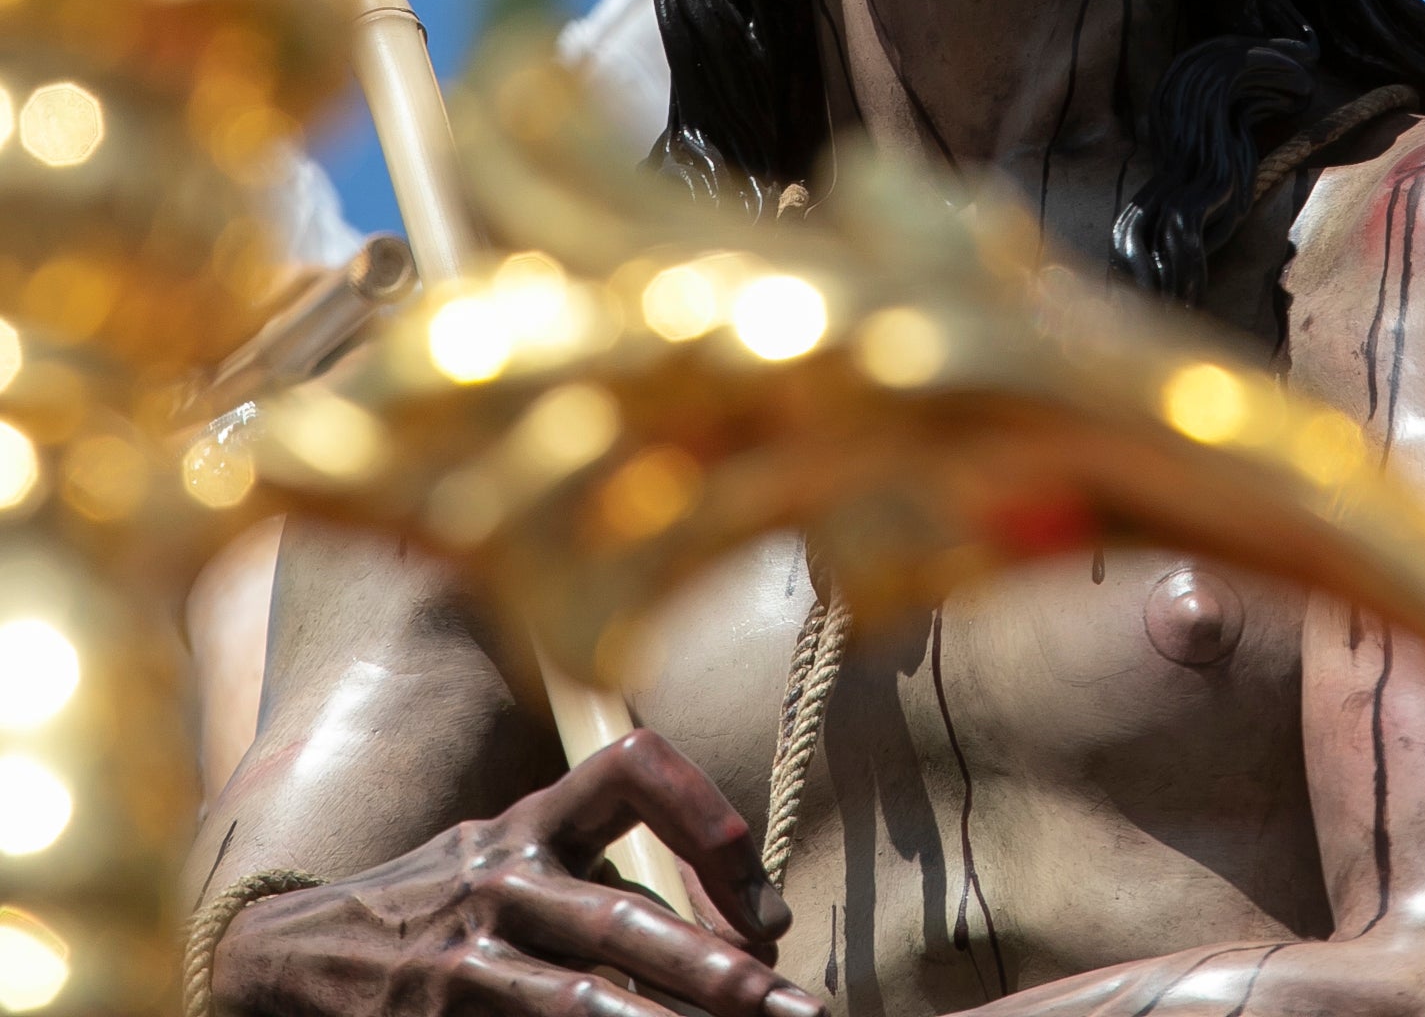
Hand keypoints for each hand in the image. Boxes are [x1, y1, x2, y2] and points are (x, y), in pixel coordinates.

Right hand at [211, 729, 825, 1016]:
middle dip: (717, 972)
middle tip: (797, 1010)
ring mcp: (461, 963)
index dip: (703, 813)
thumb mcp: (514, 863)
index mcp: (530, 820)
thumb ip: (606, 890)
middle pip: (621, 920)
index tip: (764, 899)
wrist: (289, 958)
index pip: (630, 770)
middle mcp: (498, 879)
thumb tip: (750, 938)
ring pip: (577, 1004)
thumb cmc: (439, 906)